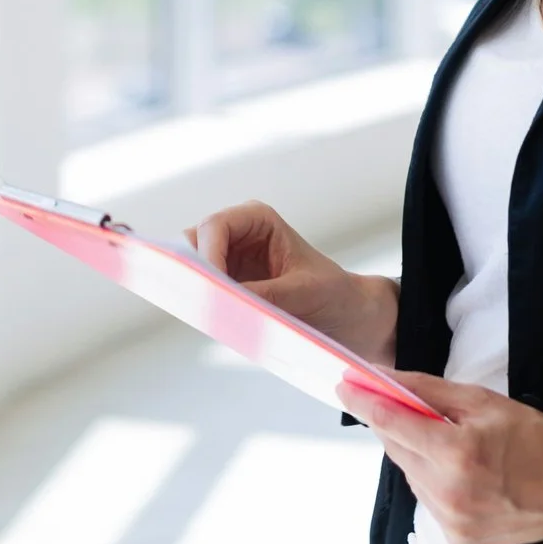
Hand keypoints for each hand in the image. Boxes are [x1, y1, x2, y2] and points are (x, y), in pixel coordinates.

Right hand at [185, 200, 398, 365]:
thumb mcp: (303, 294)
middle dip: (195, 273)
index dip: (206, 255)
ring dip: (197, 292)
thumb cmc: (333, 295)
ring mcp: (228, 263)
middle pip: (194, 246)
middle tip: (201, 303)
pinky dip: (204, 308)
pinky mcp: (227, 290)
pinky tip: (215, 323)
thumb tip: (226, 301)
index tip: (212, 289)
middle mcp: (237, 236)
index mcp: (257, 220)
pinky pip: (203, 296)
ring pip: (193, 272)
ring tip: (209, 316)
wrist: (350, 319)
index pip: (215, 227)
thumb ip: (264, 295)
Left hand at [336, 371, 542, 543]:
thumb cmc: (536, 437)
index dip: (364, 402)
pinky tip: (459, 472)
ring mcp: (452, 524)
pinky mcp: (459, 541)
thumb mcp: (484, 402)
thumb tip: (386, 380)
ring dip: (416, 456)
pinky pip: (428, 502)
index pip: (391, 424)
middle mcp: (448, 495)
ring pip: (411, 478)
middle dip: (394, 426)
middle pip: (397, 451)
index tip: (345, 387)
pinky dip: (433, 482)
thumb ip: (430, 392)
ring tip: (446, 443)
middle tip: (397, 405)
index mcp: (457, 455)